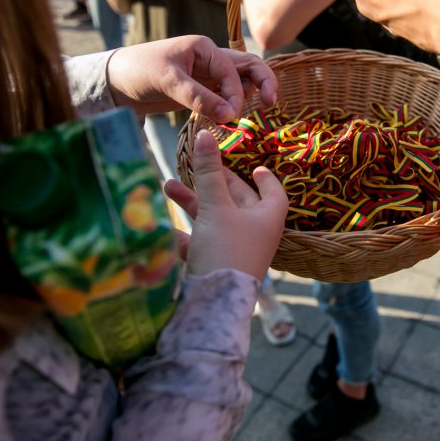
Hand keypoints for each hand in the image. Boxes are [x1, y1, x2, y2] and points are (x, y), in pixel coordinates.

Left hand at [106, 35, 277, 121]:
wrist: (114, 82)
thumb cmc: (138, 72)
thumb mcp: (169, 83)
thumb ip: (199, 98)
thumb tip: (230, 116)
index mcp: (204, 47)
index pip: (234, 70)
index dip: (236, 94)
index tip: (229, 117)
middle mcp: (210, 58)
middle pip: (249, 67)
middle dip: (263, 83)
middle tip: (270, 104)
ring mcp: (207, 74)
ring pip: (241, 81)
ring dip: (249, 94)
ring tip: (251, 113)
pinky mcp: (201, 89)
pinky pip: (226, 95)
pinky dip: (234, 104)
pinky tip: (230, 118)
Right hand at [164, 130, 287, 280]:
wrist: (213, 306)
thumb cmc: (225, 249)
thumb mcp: (215, 206)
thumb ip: (208, 172)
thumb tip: (206, 135)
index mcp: (267, 219)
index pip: (273, 193)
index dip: (266, 179)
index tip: (256, 167)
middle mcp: (256, 235)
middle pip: (238, 202)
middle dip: (213, 184)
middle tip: (196, 167)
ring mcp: (236, 252)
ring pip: (215, 220)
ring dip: (193, 203)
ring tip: (166, 186)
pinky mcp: (216, 268)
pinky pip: (203, 245)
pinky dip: (187, 235)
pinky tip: (167, 228)